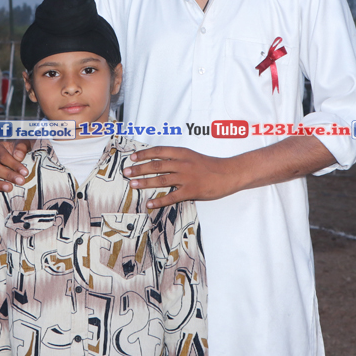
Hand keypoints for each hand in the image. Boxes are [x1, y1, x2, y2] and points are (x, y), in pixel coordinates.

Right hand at [0, 140, 29, 199]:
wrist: (14, 162)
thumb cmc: (19, 152)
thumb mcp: (23, 144)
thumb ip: (22, 146)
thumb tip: (18, 156)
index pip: (2, 156)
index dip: (14, 164)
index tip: (25, 172)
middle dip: (8, 175)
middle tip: (21, 181)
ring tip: (10, 188)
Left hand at [123, 146, 241, 209]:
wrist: (229, 174)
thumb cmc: (210, 166)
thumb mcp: (193, 157)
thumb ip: (178, 159)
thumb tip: (159, 163)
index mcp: (183, 153)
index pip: (159, 151)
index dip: (144, 154)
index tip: (133, 157)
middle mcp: (183, 163)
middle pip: (156, 165)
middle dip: (139, 169)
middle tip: (126, 172)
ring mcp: (187, 177)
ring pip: (161, 180)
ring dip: (145, 182)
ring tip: (132, 184)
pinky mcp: (191, 191)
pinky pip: (172, 197)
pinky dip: (160, 200)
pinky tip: (150, 203)